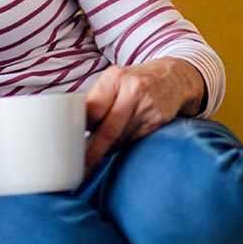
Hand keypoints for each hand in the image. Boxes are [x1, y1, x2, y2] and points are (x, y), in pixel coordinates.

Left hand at [84, 57, 204, 172]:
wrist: (173, 78)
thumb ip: (96, 99)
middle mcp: (133, 90)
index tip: (69, 142)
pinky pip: (134, 140)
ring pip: (121, 137)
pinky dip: (122, 145)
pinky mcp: (159, 120)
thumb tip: (74, 126)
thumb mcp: (114, 80)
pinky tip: (115, 145)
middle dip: (92, 151)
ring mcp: (148, 106)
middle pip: (108, 129)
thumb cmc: (134, 81)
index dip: (81, 127)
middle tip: (81, 166)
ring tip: (95, 155)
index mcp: (115, 77)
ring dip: (106, 149)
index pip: (93, 108)